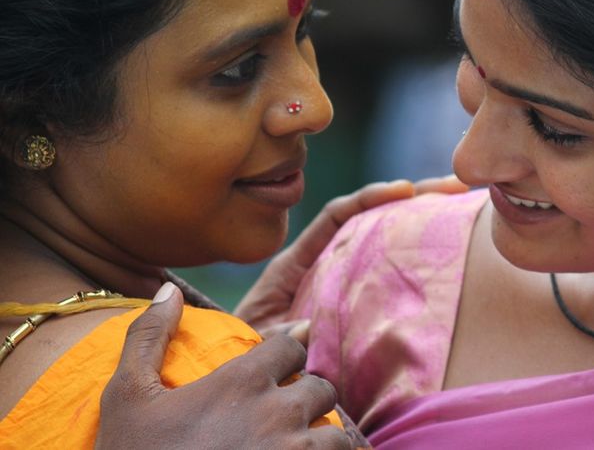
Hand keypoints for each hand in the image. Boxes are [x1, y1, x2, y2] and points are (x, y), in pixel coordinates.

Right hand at [96, 283, 352, 449]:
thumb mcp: (125, 397)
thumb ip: (148, 337)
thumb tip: (169, 290)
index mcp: (242, 381)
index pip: (291, 346)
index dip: (285, 354)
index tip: (279, 367)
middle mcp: (278, 412)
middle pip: (321, 389)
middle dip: (307, 397)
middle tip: (286, 414)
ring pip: (337, 435)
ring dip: (323, 438)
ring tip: (297, 447)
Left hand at [235, 175, 467, 332]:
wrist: (248, 388)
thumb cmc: (245, 355)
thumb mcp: (255, 340)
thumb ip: (276, 335)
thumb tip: (308, 328)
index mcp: (297, 264)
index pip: (337, 216)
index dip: (370, 198)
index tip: (405, 190)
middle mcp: (325, 266)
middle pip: (371, 220)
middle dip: (413, 199)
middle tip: (454, 186)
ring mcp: (344, 285)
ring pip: (386, 246)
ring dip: (422, 225)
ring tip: (462, 208)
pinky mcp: (359, 310)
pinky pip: (390, 283)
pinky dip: (418, 267)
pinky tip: (451, 257)